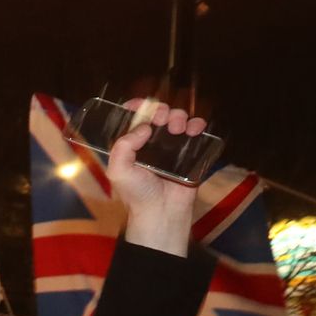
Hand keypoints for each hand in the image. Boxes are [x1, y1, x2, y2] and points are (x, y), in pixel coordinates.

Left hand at [109, 100, 203, 256]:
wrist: (161, 212)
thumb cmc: (137, 194)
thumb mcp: (118, 171)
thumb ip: (123, 146)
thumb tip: (143, 127)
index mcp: (132, 145)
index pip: (133, 118)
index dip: (136, 107)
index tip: (140, 103)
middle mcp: (151, 142)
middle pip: (158, 114)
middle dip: (160, 109)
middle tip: (161, 118)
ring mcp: (171, 147)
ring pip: (177, 119)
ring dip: (179, 115)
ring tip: (177, 128)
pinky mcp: (190, 153)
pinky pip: (196, 132)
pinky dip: (197, 124)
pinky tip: (194, 129)